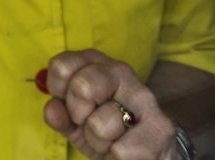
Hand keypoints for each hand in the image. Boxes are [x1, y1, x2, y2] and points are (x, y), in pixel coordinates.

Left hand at [43, 49, 178, 158]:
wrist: (145, 153)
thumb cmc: (103, 130)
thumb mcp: (73, 121)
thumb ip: (58, 114)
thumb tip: (53, 109)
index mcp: (94, 63)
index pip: (62, 66)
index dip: (59, 92)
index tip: (68, 104)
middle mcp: (120, 72)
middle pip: (82, 87)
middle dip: (78, 115)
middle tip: (88, 123)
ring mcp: (144, 97)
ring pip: (99, 126)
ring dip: (98, 142)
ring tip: (111, 140)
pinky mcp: (161, 127)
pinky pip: (121, 150)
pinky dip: (115, 157)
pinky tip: (126, 151)